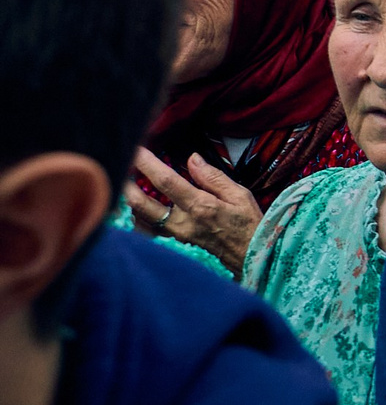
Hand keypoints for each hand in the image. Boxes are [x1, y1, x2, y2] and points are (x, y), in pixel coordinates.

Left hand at [126, 148, 262, 273]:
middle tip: (118, 168)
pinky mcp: (172, 244)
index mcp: (200, 206)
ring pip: (139, 219)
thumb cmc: (246, 223)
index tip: (136, 149)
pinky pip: (146, 232)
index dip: (148, 164)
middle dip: (126, 185)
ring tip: (125, 185)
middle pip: (142, 204)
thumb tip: (192, 159)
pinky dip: (136, 219)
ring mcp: (173, 236)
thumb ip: (213, 177)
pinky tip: (137, 209)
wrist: (249, 255)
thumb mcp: (239, 194)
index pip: (166, 181)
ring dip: (129, 201)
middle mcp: (181, 223)